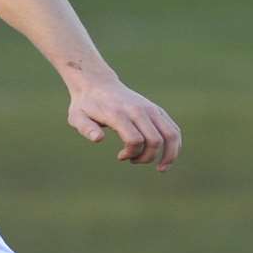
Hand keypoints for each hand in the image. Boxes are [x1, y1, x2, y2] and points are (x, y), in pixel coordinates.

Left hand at [66, 74, 182, 170]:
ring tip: (161, 168)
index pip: (135, 140)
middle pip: (155, 140)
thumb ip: (86, 128)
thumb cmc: (86, 105)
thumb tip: (99, 139)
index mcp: (119, 114)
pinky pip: (173, 129)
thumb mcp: (76, 117)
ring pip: (171, 134)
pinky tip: (168, 158)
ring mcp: (150, 109)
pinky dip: (175, 145)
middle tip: (132, 160)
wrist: (98, 84)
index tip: (120, 156)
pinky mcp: (157, 110)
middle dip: (146, 157)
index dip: (131, 154)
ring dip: (169, 155)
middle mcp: (139, 110)